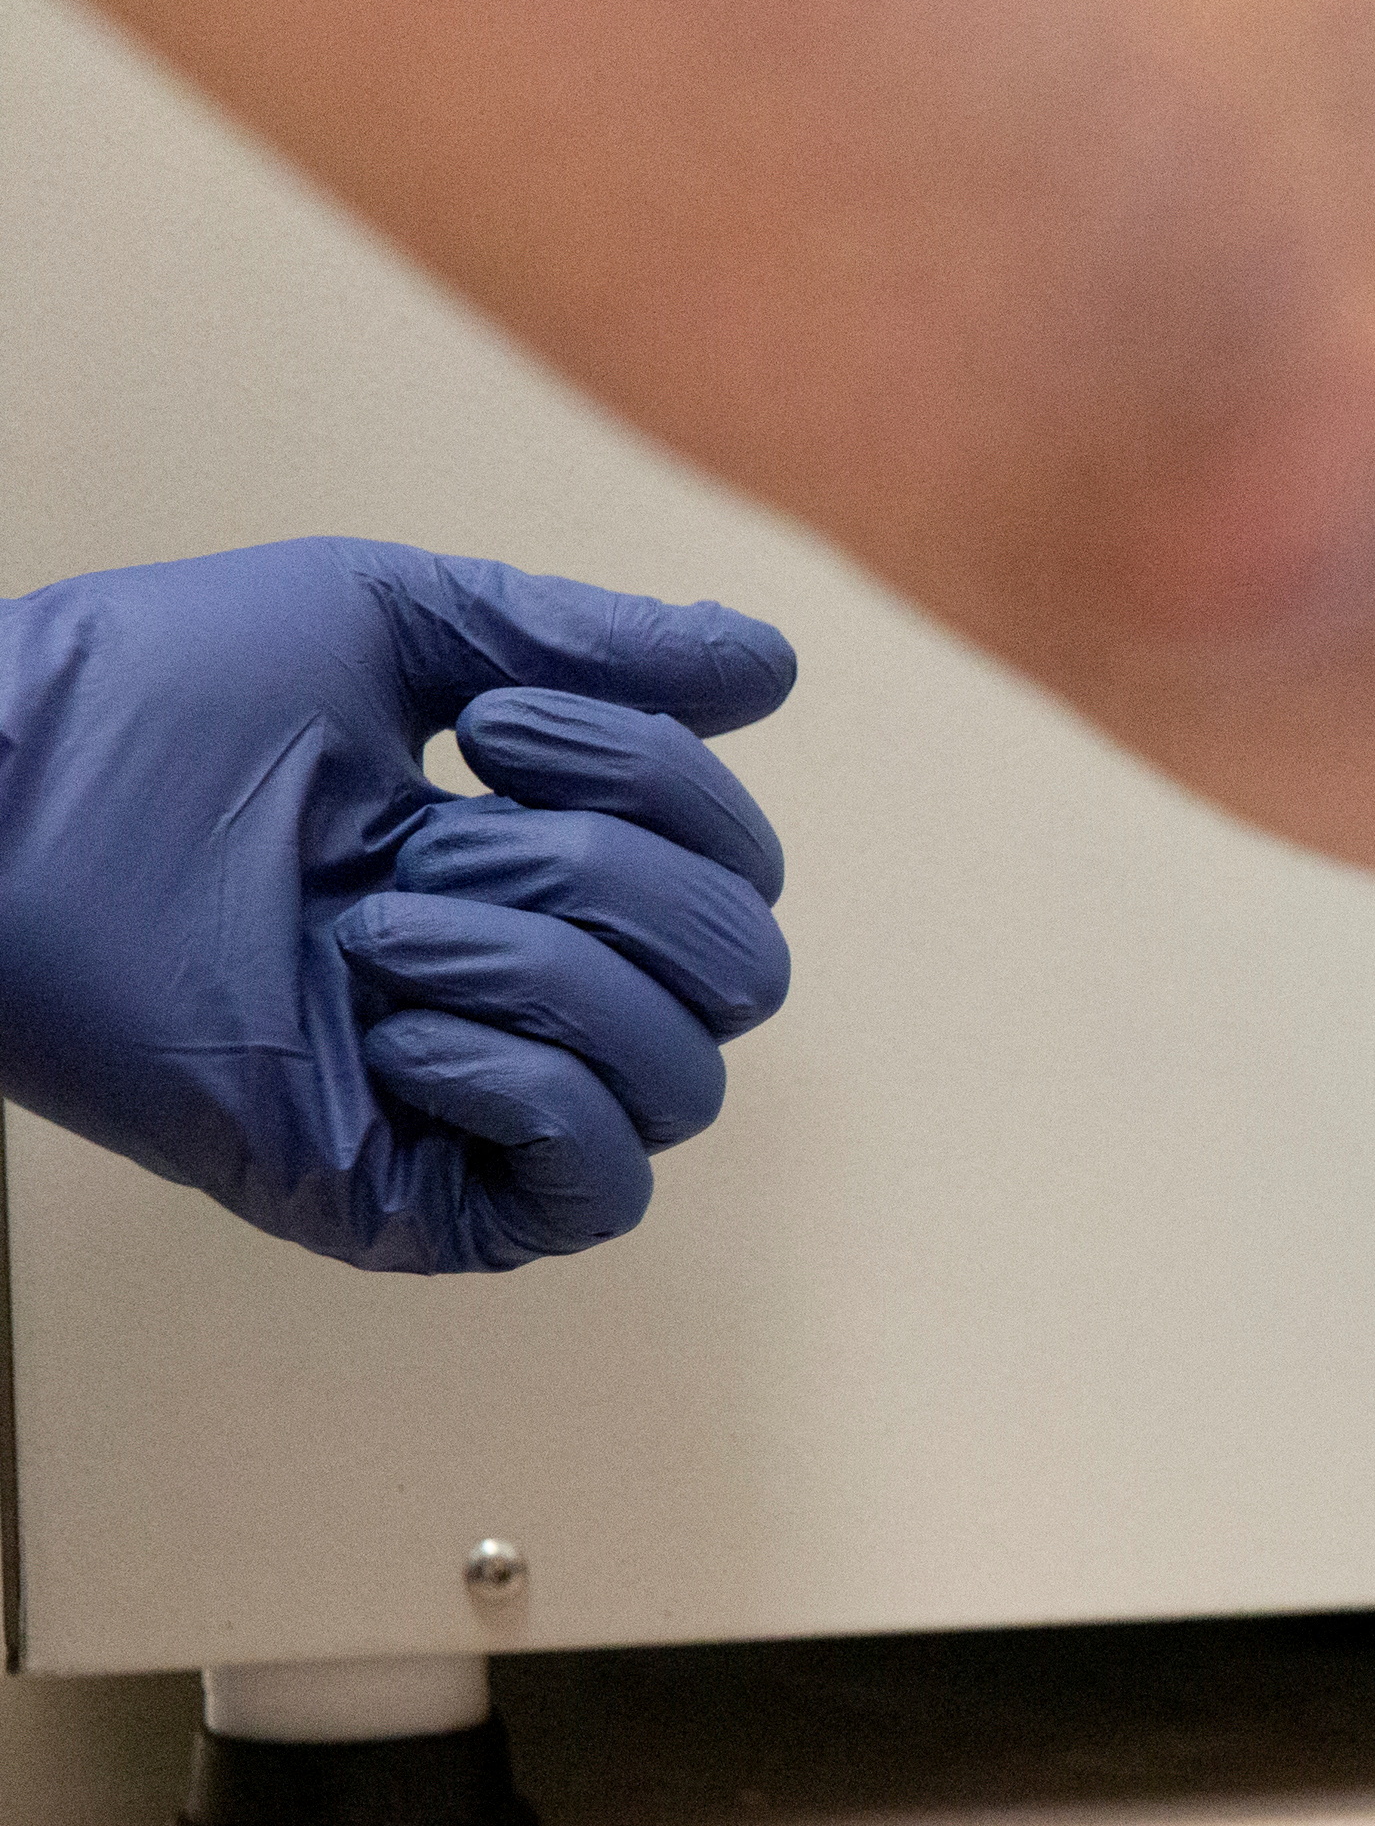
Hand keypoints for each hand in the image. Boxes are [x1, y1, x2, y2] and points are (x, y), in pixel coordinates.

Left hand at [0, 540, 795, 1270]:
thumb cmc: (147, 708)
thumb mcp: (396, 624)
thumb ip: (592, 639)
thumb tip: (777, 668)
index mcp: (547, 871)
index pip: (736, 868)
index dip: (658, 779)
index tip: (487, 727)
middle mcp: (540, 995)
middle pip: (743, 969)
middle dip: (594, 877)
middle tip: (421, 843)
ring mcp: (489, 1104)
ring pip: (685, 1078)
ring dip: (544, 973)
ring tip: (375, 932)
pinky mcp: (428, 1200)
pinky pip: (603, 1189)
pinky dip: (536, 1093)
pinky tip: (403, 1028)